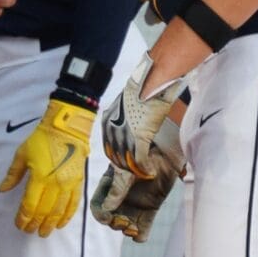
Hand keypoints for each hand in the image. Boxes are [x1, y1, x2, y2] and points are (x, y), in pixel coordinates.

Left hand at [0, 99, 94, 234]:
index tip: (19, 225)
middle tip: (30, 232)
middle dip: (36, 224)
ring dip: (51, 224)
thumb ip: (13, 174)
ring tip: (44, 232)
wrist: (67, 129)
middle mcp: (55, 184)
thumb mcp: (22, 154)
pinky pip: (73, 204)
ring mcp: (68, 184)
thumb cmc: (42, 140)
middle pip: (44, 211)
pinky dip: (67, 216)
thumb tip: (2, 190)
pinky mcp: (78, 183)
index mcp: (39, 177)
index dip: (23, 218)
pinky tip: (61, 224)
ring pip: (59, 211)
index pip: (30, 205)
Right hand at [89, 117, 181, 241]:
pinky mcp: (151, 207)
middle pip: (112, 217)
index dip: (101, 214)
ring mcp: (136, 203)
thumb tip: (107, 208)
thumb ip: (118, 188)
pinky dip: (141, 234)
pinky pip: (144, 225)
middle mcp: (121, 196)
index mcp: (111, 185)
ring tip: (133, 228)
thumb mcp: (128, 170)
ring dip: (127, 230)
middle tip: (125, 223)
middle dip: (115, 223)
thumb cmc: (144, 154)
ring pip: (126, 223)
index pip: (99, 205)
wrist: (168, 149)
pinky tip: (140, 235)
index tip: (108, 218)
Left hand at [102, 54, 185, 177]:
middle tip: (138, 171)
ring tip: (145, 172)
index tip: (126, 163)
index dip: (118, 158)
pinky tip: (150, 172)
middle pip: (117, 157)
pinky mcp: (138, 138)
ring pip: (128, 161)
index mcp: (107, 121)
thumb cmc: (143, 89)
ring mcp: (124, 135)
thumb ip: (125, 118)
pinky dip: (145, 169)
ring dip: (137, 170)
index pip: (109, 148)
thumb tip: (132, 126)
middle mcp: (112, 130)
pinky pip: (140, 160)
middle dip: (128, 167)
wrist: (151, 83)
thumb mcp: (126, 105)